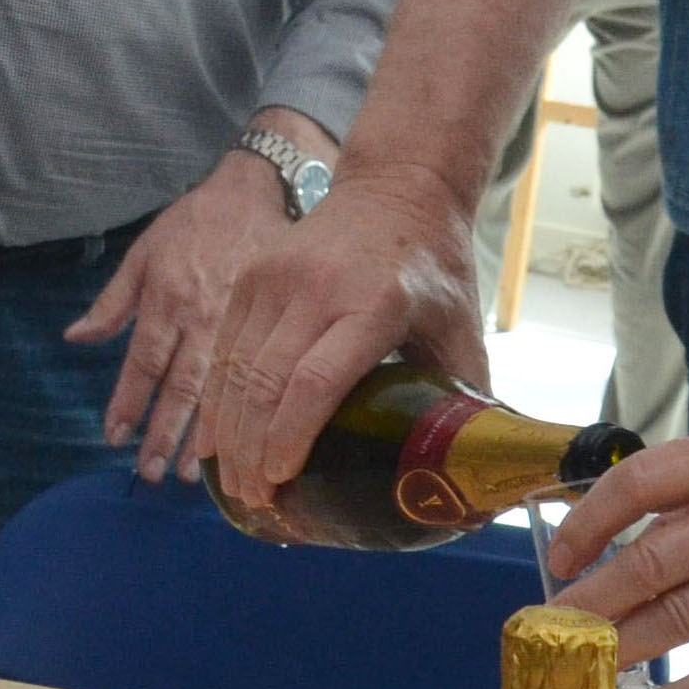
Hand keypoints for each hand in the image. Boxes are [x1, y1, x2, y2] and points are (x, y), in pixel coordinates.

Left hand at [68, 154, 291, 481]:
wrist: (253, 191)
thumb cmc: (192, 224)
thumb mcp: (143, 252)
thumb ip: (112, 301)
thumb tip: (76, 338)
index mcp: (166, 298)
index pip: (143, 361)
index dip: (128, 401)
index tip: (114, 437)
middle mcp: (200, 316)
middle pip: (179, 385)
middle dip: (163, 432)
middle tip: (150, 474)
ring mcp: (237, 322)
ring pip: (218, 388)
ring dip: (201, 434)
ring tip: (188, 475)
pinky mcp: (268, 322)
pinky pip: (251, 374)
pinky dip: (240, 411)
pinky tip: (235, 439)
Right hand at [187, 169, 488, 503]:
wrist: (395, 186)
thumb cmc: (432, 265)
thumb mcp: (460, 324)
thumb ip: (465, 396)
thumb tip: (473, 471)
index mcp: (375, 302)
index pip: (317, 379)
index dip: (292, 437)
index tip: (282, 482)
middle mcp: (317, 287)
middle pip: (267, 381)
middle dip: (253, 451)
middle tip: (256, 502)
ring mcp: (276, 277)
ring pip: (236, 367)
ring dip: (229, 433)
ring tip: (236, 485)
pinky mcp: (251, 274)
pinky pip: (223, 346)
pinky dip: (216, 399)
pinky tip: (216, 441)